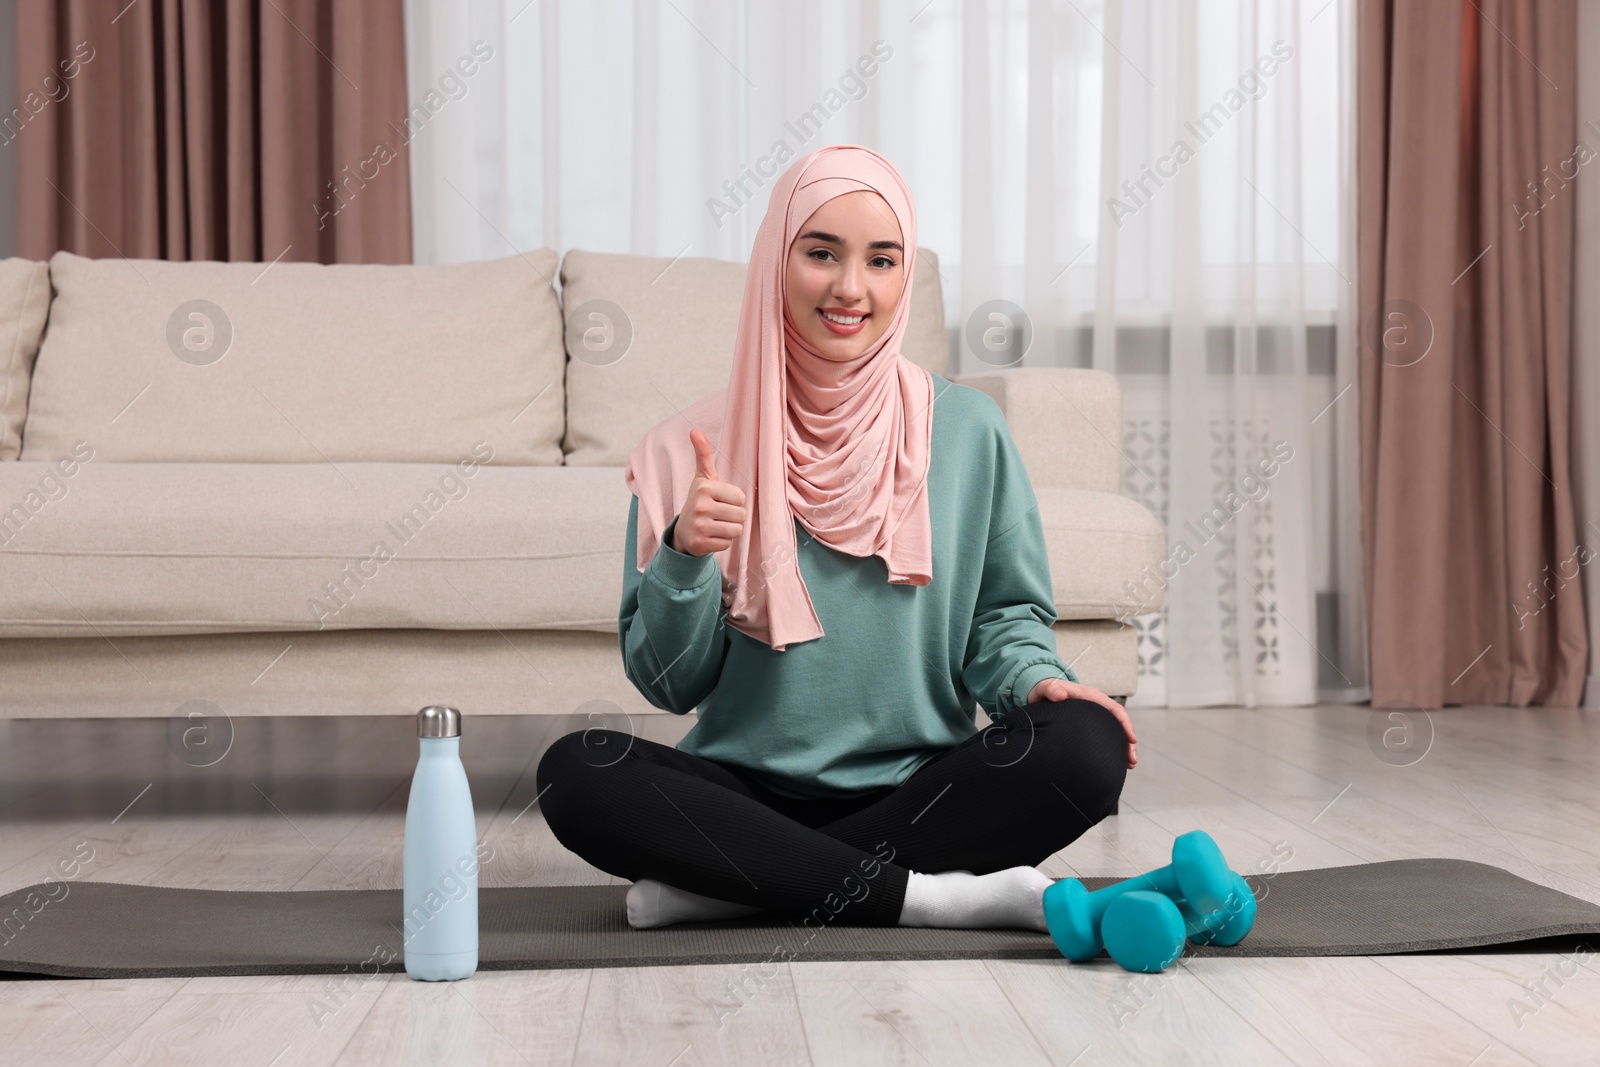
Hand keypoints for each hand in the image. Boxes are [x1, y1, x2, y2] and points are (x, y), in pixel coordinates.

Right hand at [671, 427, 746, 556]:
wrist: (683, 531)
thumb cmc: (700, 501)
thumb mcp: (702, 478)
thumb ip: (703, 454)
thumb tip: (694, 430)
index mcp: (704, 487)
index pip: (741, 497)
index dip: (735, 501)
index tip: (720, 501)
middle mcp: (700, 506)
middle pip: (741, 515)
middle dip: (734, 517)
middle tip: (719, 515)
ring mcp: (699, 526)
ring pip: (737, 530)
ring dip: (730, 530)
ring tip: (716, 525)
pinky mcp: (700, 544)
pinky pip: (728, 544)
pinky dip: (722, 542)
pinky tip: (711, 536)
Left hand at [1027, 677, 1136, 768]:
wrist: (1041, 693)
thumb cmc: (1045, 690)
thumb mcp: (1046, 688)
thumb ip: (1051, 689)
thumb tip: (1059, 694)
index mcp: (1090, 696)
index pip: (1114, 708)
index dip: (1124, 723)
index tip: (1131, 739)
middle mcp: (1096, 705)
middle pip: (1119, 722)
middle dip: (1128, 741)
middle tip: (1132, 760)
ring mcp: (1094, 715)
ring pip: (1115, 731)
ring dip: (1124, 747)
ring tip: (1129, 764)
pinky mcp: (1090, 723)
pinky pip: (1106, 735)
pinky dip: (1113, 747)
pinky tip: (1116, 761)